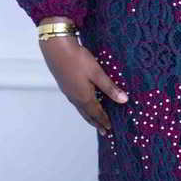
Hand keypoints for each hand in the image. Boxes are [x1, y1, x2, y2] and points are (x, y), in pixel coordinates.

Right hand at [38, 21, 128, 136]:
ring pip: (80, 108)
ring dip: (88, 115)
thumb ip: (110, 88)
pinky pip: (75, 101)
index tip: (109, 129)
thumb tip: (124, 101)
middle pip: (87, 114)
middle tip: (103, 130)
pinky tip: (83, 101)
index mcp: (84, 97)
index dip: (104, 121)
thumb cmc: (78, 60)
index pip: (97, 113)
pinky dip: (82, 106)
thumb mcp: (97, 73)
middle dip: (96, 122)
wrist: (56, 49)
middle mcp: (75, 97)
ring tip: (94, 119)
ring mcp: (68, 92)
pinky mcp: (65, 85)